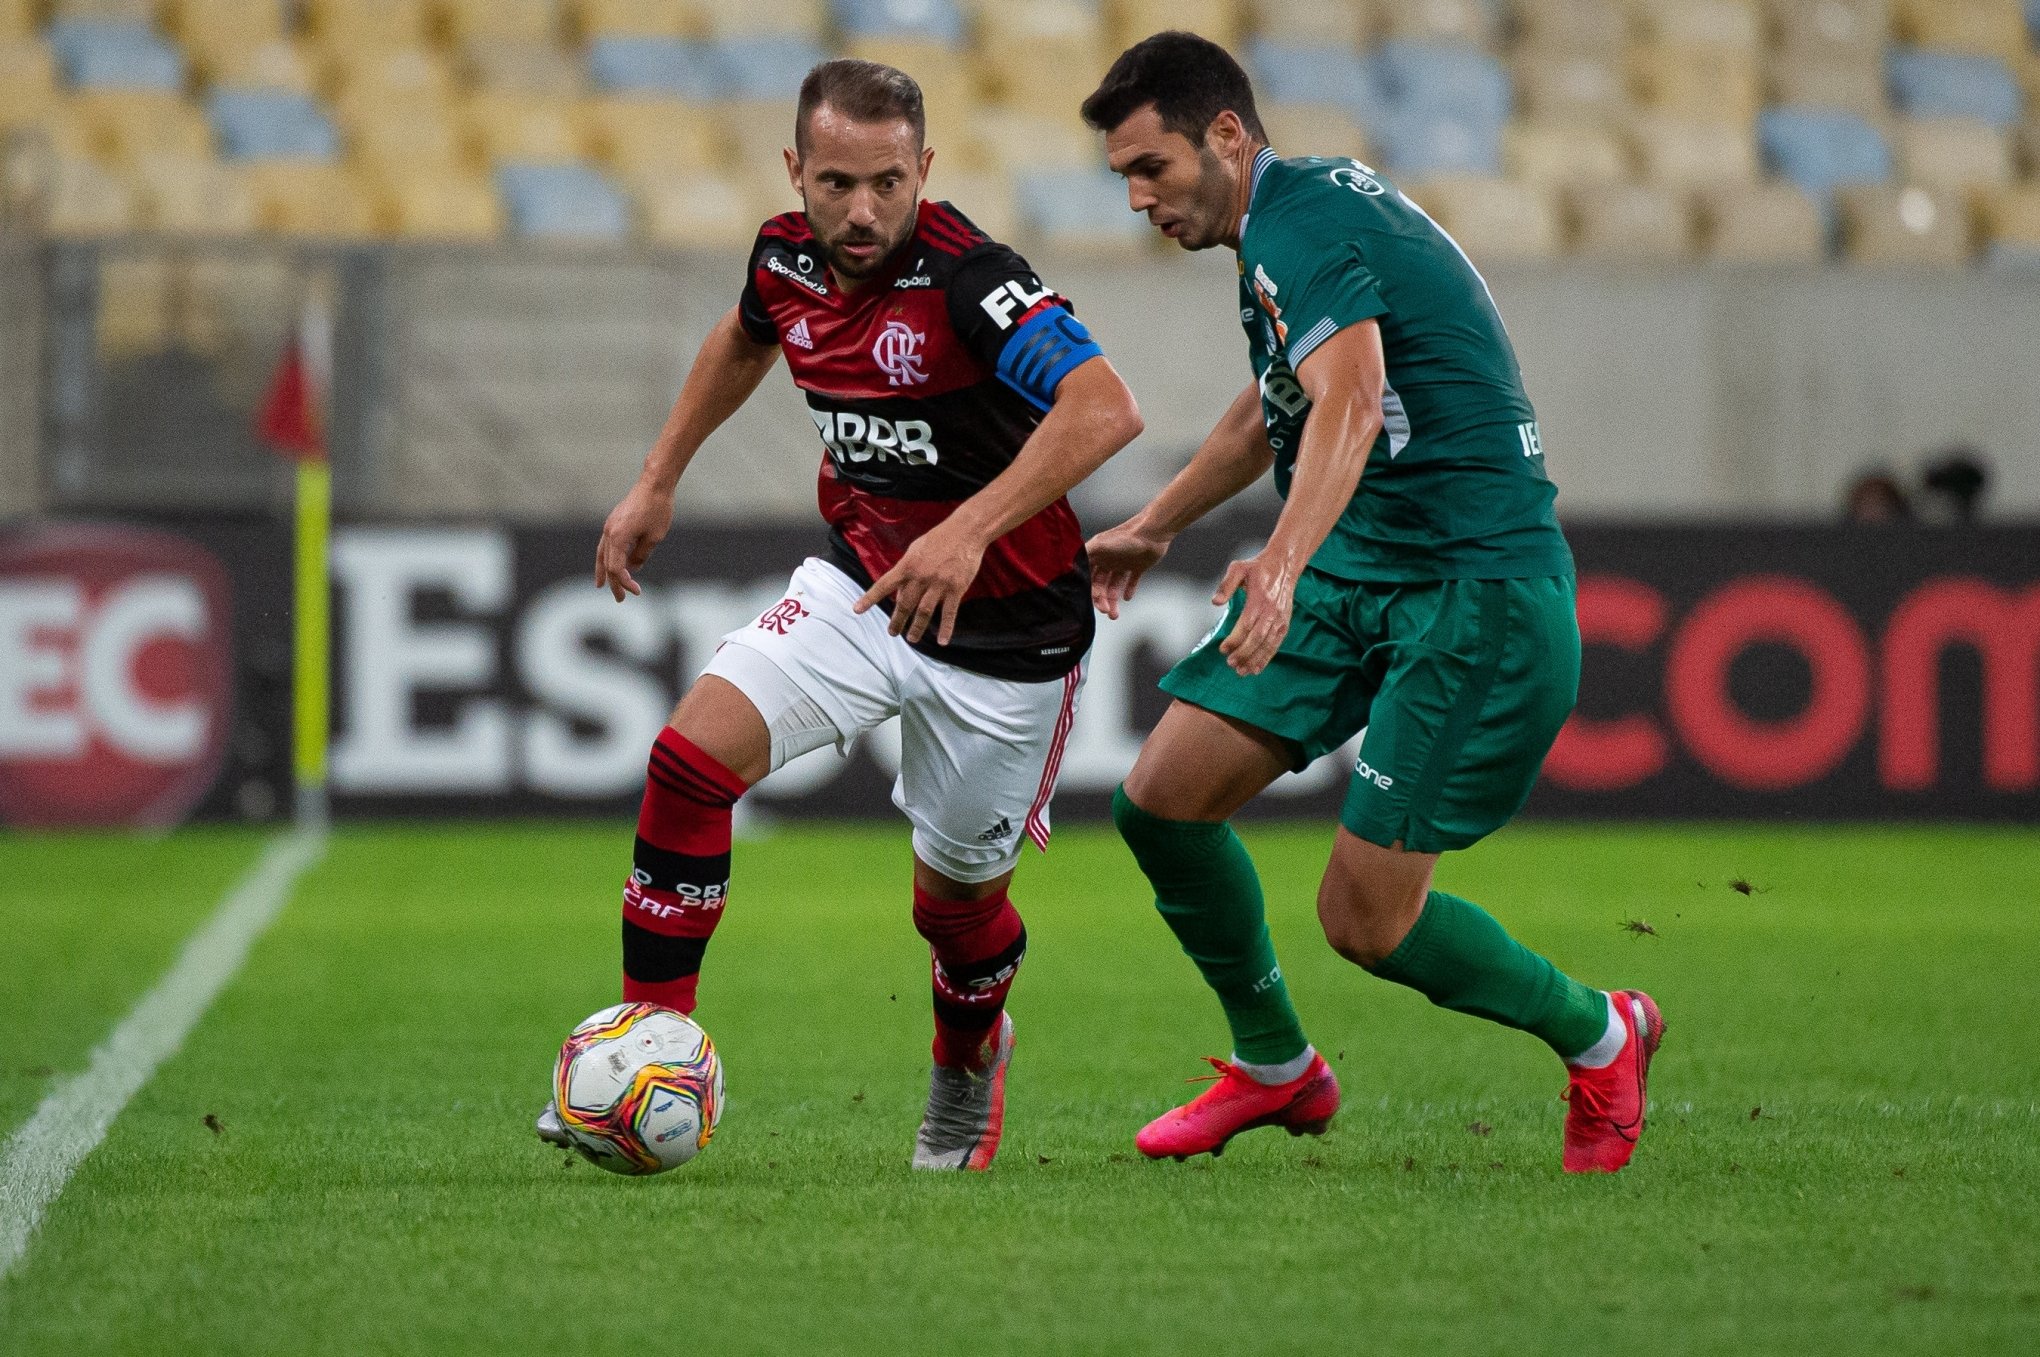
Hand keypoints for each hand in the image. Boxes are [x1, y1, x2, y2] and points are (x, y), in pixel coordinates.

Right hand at [594, 482, 674, 601]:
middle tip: (620, 600)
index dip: (625, 582)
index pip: (616, 568)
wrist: (654, 484)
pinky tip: (607, 563)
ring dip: (602, 571)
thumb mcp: (654, 538)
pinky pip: (606, 544)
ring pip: (601, 554)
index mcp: (618, 537)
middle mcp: (609, 532)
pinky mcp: (614, 522)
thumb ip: (641, 555)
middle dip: (613, 583)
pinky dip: (605, 557)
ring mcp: (609, 526)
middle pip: (607, 564)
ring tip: (600, 585)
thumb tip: (632, 569)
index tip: (637, 591)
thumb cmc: (658, 509)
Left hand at [853, 517, 987, 644]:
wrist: (965, 532)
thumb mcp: (915, 550)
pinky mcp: (956, 589)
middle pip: (905, 604)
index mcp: (907, 566)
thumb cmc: (938, 539)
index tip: (857, 610)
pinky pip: (950, 613)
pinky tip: (942, 641)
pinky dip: (946, 628)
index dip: (870, 598)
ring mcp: (939, 584)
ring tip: (912, 638)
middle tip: (892, 632)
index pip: (884, 585)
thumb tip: (899, 593)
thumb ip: (906, 571)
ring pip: (924, 612)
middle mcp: (921, 577)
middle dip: (897, 620)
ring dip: (917, 628)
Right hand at [1084, 517, 1172, 619]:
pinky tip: (1128, 598)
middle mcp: (1108, 559)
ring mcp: (1123, 563)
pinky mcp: (1138, 566)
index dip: (1089, 591)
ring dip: (1113, 601)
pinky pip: (1131, 581)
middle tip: (1107, 612)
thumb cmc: (1126, 538)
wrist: (1153, 532)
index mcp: (1097, 555)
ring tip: (1115, 615)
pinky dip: (1129, 590)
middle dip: (1102, 600)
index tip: (1092, 604)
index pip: (1088, 577)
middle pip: (1100, 584)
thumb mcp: (1101, 545)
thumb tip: (1067, 565)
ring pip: (1114, 586)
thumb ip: (1084, 555)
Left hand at [1211, 549, 1296, 676]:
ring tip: (1242, 671)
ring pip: (1268, 644)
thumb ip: (1226, 585)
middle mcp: (1272, 611)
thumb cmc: (1258, 568)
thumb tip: (1215, 601)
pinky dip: (1267, 657)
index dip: (1235, 639)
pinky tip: (1257, 668)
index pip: (1246, 624)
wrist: (1284, 565)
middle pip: (1258, 638)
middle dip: (1244, 653)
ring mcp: (1280, 619)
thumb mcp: (1238, 568)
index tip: (1223, 649)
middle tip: (1230, 663)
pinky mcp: (1285, 623)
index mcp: (1259, 599)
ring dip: (1255, 660)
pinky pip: (1276, 644)